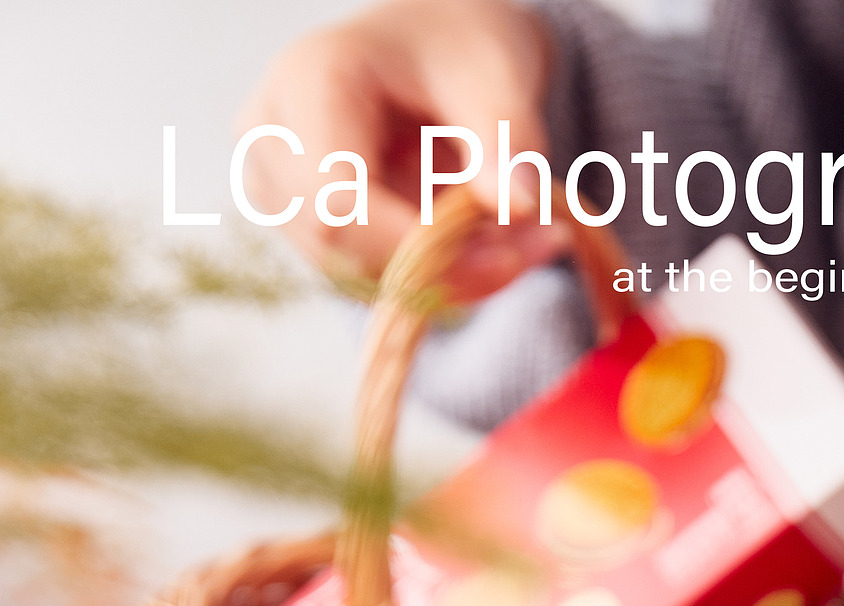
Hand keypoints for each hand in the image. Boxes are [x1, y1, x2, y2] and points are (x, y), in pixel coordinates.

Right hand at [239, 0, 569, 292]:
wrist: (433, 52)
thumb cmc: (456, 47)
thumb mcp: (495, 74)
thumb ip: (507, 137)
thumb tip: (519, 206)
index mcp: (307, 81)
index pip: (338, 204)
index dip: (419, 247)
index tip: (511, 252)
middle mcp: (271, 139)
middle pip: (342, 250)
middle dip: (443, 269)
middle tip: (532, 248)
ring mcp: (275, 188)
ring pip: (355, 277)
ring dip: (445, 279)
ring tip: (516, 239)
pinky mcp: (299, 226)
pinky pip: (365, 280)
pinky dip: (433, 280)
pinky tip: (481, 246)